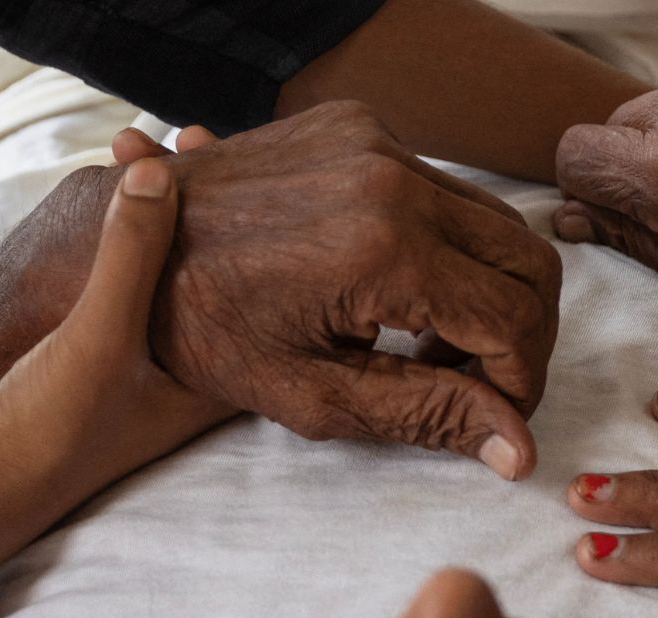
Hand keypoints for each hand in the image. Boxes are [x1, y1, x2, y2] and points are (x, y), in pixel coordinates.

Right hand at [0, 159, 234, 511]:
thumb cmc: (50, 429)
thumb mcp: (96, 335)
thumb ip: (130, 256)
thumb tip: (160, 172)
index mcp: (218, 371)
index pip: (264, 281)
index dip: (257, 213)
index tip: (225, 153)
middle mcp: (196, 367)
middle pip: (223, 269)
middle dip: (203, 203)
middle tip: (184, 137)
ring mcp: (152, 364)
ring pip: (173, 273)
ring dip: (158, 216)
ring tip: (132, 150)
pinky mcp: (108, 360)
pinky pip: (132, 282)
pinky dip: (123, 237)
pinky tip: (102, 196)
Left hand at [81, 102, 563, 480]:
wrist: (126, 250)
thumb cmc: (205, 334)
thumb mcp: (315, 395)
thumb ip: (427, 414)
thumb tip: (519, 449)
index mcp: (384, 249)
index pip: (513, 318)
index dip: (520, 382)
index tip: (496, 418)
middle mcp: (393, 177)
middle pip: (531, 262)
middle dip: (523, 336)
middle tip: (482, 387)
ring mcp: (377, 142)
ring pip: (498, 223)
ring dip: (489, 292)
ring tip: (433, 347)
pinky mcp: (360, 127)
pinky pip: (447, 190)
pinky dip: (450, 249)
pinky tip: (400, 295)